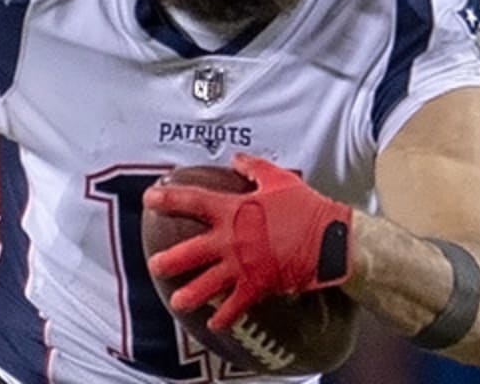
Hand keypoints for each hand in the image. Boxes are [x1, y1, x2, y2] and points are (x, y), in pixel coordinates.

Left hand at [142, 153, 352, 330]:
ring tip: (176, 302)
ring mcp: (244, 265)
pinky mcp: (258, 285)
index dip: (169, 199)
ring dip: (191, 294)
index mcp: (233, 210)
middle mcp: (232, 239)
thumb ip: (253, 168)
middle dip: (170, 260)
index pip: (193, 201)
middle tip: (154, 265)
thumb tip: (236, 158)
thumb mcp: (278, 179)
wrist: (331, 240)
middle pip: (192, 250)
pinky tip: (213, 323)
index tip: (148, 199)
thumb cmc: (306, 207)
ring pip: (209, 283)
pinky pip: (236, 304)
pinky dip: (225, 315)